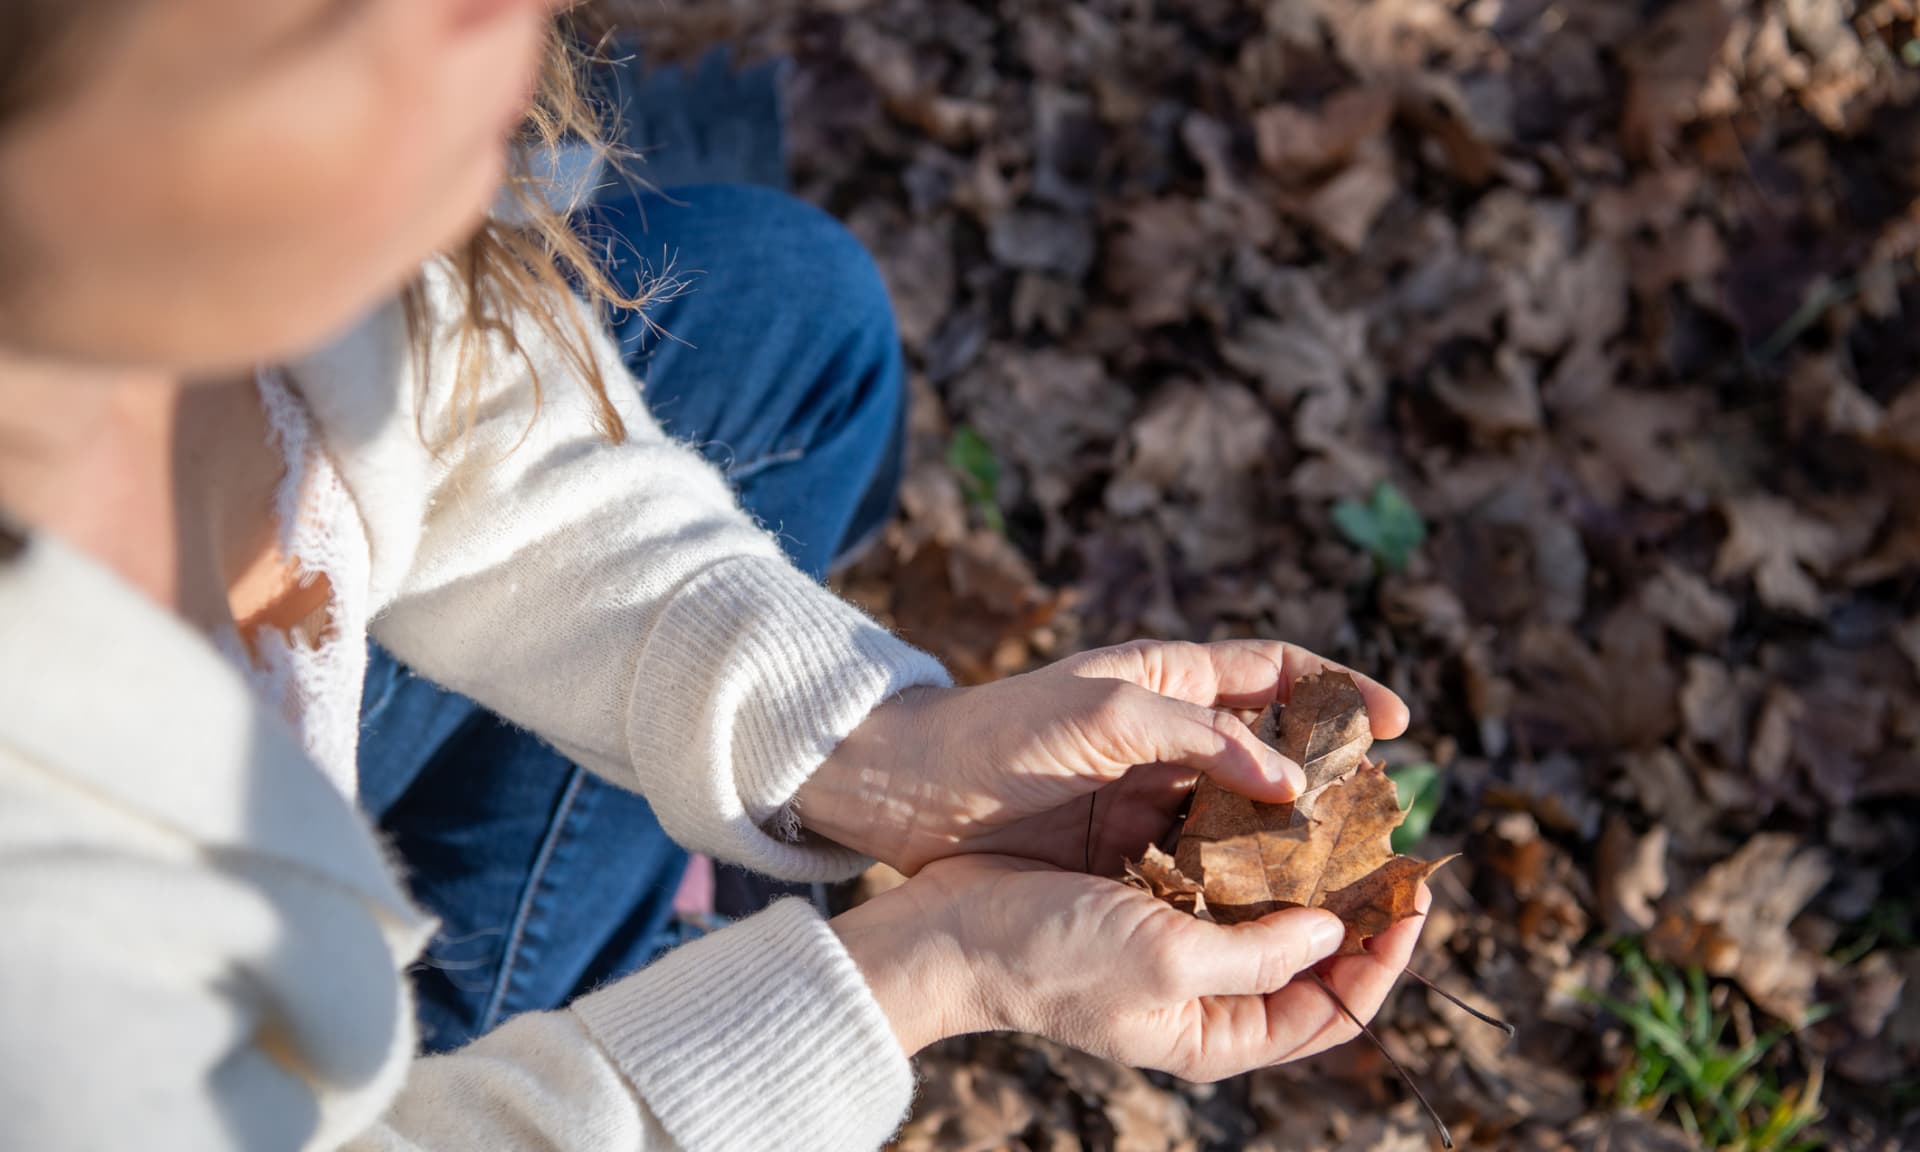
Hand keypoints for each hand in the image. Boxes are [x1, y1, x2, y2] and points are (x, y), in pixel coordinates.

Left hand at [798, 639, 1408, 874]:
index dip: (1342, 692)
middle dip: (1331, 779)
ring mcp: (1148, 792)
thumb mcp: (1105, 717)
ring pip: (1244, 813)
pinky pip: (1203, 860)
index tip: (1398, 725)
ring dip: (1292, 839)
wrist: (910, 790)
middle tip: (1381, 820)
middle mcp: (1168, 733)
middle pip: (1273, 750)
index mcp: (1168, 677)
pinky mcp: (1125, 844)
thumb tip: (1290, 780)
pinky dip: (1241, 878)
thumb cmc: (1002, 733)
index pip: (1277, 674)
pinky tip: (1273, 907)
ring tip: (1344, 874)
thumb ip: (1201, 737)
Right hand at [831, 854, 1428, 1074]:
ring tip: (1343, 816)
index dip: (1384, 957)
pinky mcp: (1150, 903)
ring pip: (1273, 913)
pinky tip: (1268, 805)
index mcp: (1221, 1033)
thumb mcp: (1167, 960)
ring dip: (1308, 869)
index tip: (1412, 895)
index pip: (1335, 1009)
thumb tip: (1332, 933)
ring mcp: (1179, 948)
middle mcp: (1208, 998)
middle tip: (1389, 844)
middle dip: (1356, 907)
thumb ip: (1259, 952)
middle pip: (1314, 961)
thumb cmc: (1051, 957)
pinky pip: (1223, 878)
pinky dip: (1252, 847)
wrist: (951, 931)